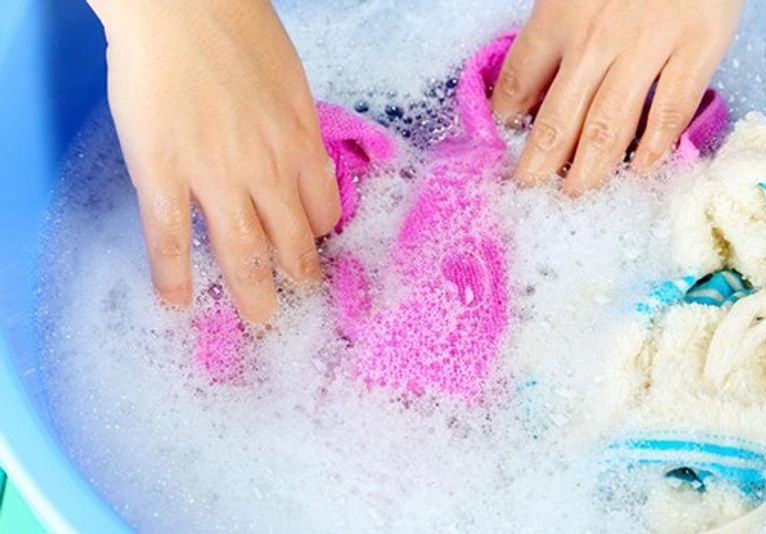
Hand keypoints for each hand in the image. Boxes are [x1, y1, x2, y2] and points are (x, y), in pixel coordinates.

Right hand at [89, 0, 338, 322]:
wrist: (182, 5)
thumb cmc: (237, 29)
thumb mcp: (290, 82)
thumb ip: (297, 129)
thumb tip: (306, 160)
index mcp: (301, 144)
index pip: (323, 213)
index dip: (318, 240)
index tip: (311, 255)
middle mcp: (268, 170)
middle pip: (291, 246)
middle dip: (298, 285)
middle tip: (298, 312)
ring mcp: (216, 176)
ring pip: (243, 255)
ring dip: (253, 298)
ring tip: (258, 325)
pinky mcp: (164, 173)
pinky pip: (172, 239)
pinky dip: (174, 279)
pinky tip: (177, 305)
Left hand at [491, 0, 743, 194]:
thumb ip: (553, 24)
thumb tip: (531, 81)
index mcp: (560, 14)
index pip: (519, 78)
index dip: (506, 115)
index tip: (502, 139)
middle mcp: (597, 38)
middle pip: (559, 118)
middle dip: (539, 161)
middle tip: (528, 187)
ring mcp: (648, 47)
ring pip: (609, 125)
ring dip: (589, 168)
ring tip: (575, 193)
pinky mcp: (697, 49)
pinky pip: (671, 109)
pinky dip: (654, 145)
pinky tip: (640, 169)